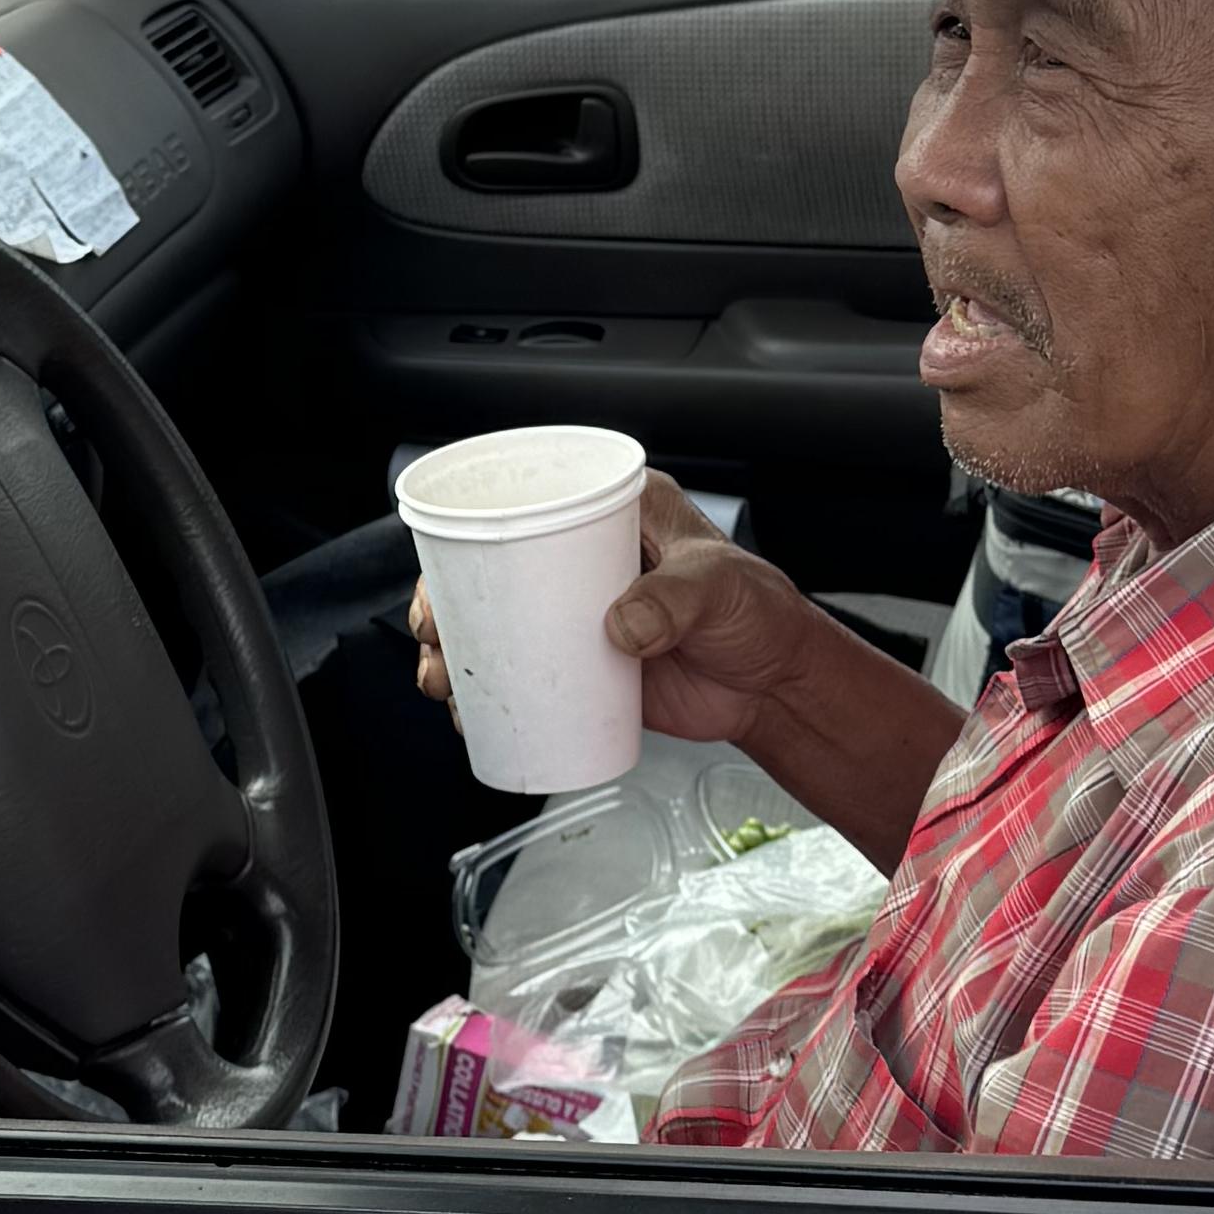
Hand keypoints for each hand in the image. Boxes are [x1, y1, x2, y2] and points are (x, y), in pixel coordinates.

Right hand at [413, 476, 961, 869]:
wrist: (776, 686)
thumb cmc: (759, 613)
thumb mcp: (719, 587)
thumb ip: (676, 601)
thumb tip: (622, 626)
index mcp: (612, 510)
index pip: (530, 501)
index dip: (473, 526)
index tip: (447, 561)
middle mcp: (583, 557)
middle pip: (493, 568)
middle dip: (447, 600)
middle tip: (436, 631)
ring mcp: (576, 614)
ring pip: (495, 626)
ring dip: (456, 652)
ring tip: (443, 679)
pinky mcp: (580, 666)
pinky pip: (520, 675)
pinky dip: (487, 693)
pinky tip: (468, 712)